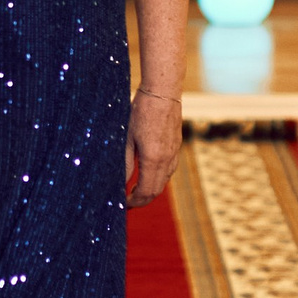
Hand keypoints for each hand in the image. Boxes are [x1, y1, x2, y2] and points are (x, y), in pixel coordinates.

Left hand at [125, 88, 182, 207]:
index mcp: (153, 159)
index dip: (135, 201)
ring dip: (151, 189)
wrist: (163, 93)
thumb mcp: (126, 138)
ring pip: (164, 181)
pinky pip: (169, 170)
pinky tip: (147, 173)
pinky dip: (158, 178)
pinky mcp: (176, 146)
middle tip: (128, 202)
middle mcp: (167, 159)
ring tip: (135, 190)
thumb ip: (125, 163)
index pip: (146, 192)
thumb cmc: (141, 112)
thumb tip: (121, 182)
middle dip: (142, 199)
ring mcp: (174, 153)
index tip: (124, 204)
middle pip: (156, 190)